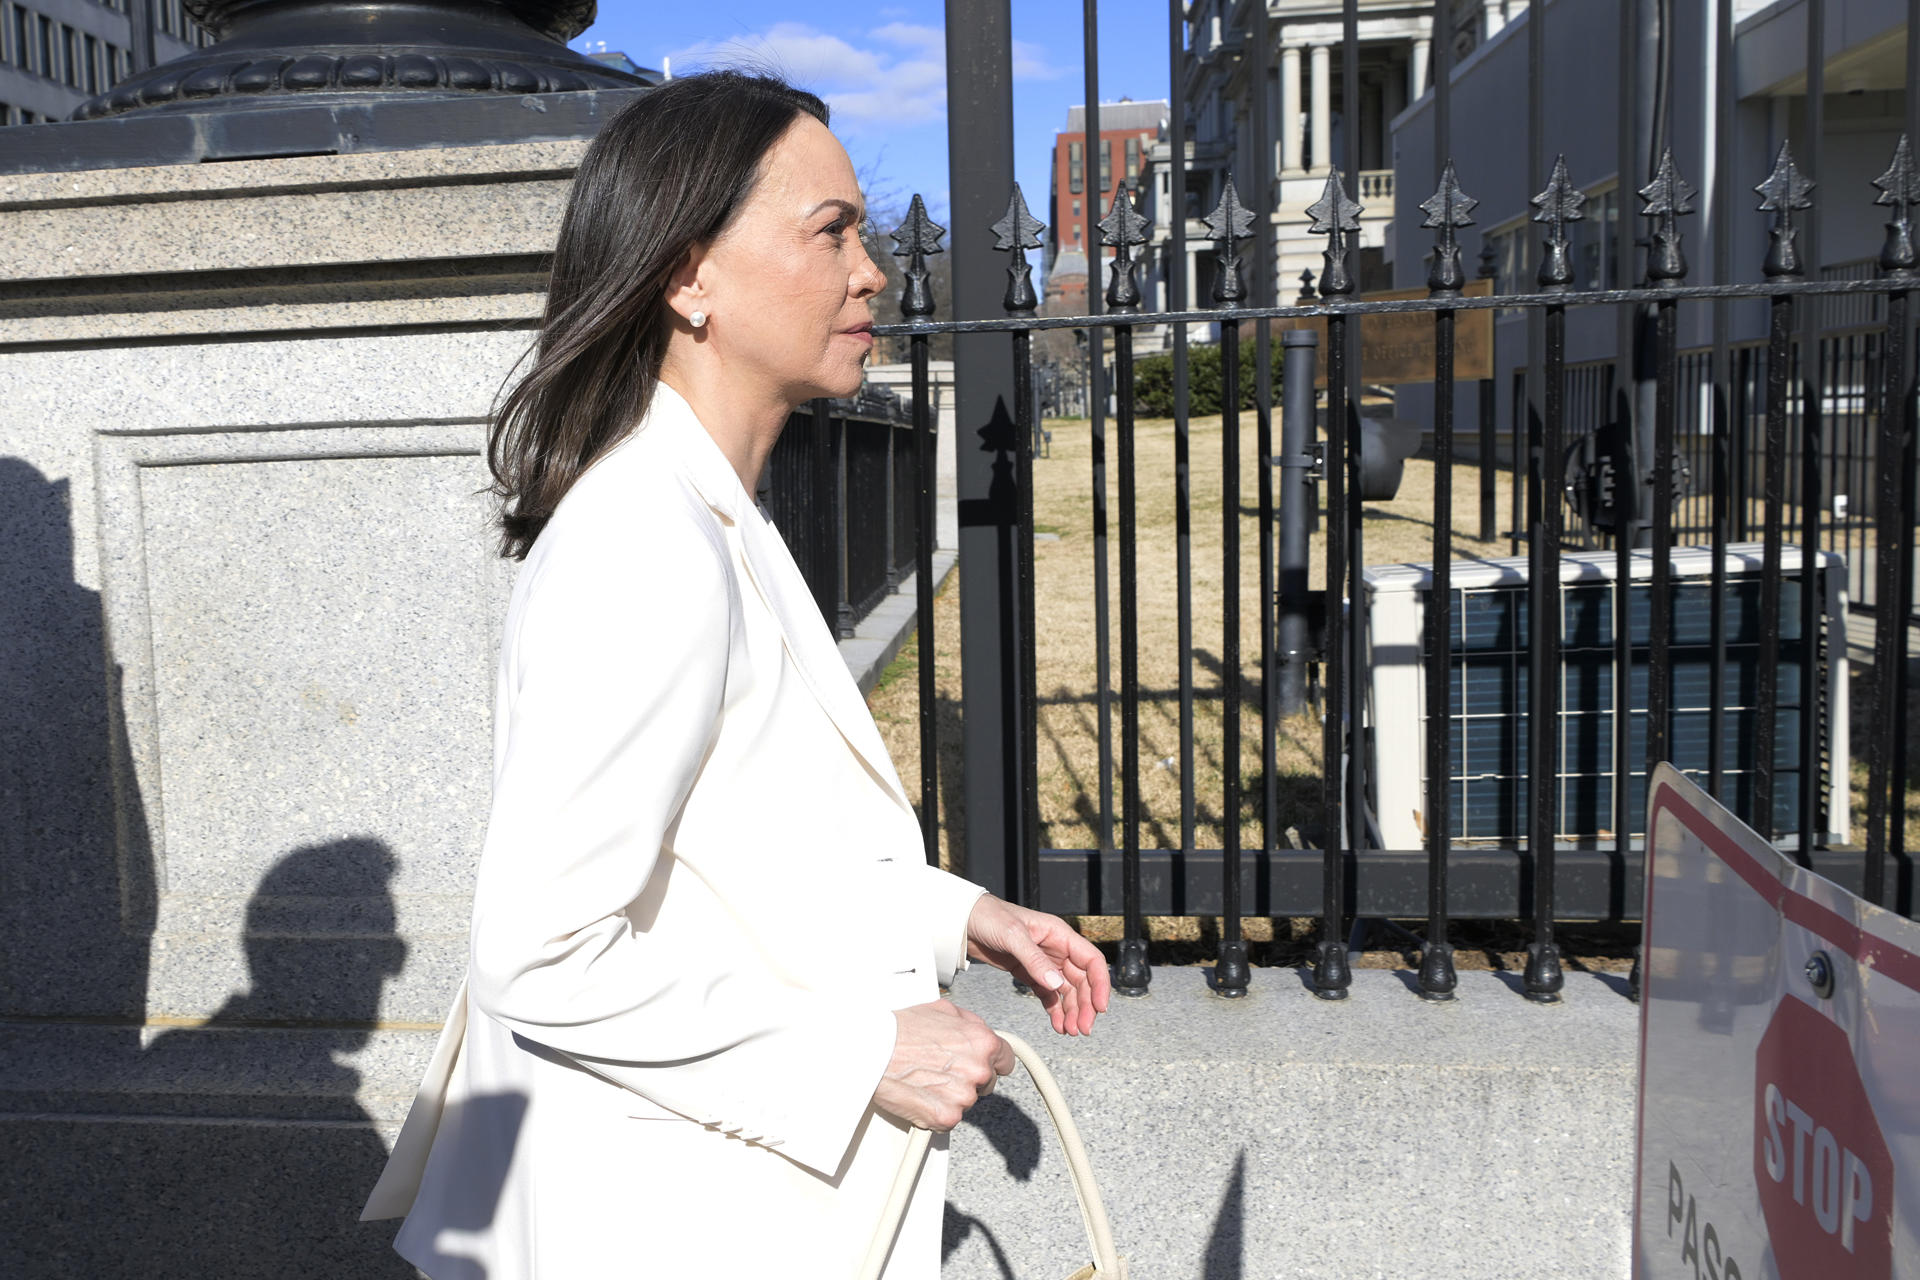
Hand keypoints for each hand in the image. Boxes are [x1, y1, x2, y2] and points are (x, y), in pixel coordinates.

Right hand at [873, 1000, 1015, 1130]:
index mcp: (982, 1042)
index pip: (1006, 1060)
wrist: (873, 1053)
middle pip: (986, 1083)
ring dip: (950, 1094)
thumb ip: (968, 1023)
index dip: (993, 1062)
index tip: (986, 1065)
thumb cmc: (900, 1030)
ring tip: (925, 1078)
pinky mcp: (947, 1117)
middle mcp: (978, 1070)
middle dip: (968, 1078)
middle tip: (941, 1069)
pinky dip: (936, 1111)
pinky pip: (948, 1118)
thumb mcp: (941, 1010)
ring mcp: (963, 1096)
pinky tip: (920, 1093)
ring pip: (966, 1101)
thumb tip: (975, 1030)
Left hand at [964, 895, 1111, 1036]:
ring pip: (1067, 991)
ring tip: (1069, 1031)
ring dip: (1071, 1012)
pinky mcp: (1029, 973)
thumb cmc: (989, 915)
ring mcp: (1043, 963)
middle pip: (1082, 981)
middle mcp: (1056, 949)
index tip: (1099, 1007)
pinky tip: (1056, 1024)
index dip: (1100, 984)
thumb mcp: (1012, 935)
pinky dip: (1054, 1010)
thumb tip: (1056, 984)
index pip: (1091, 960)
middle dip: (1085, 1006)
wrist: (963, 920)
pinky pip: (1048, 994)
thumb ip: (1034, 960)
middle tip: (1082, 1028)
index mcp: (1059, 934)